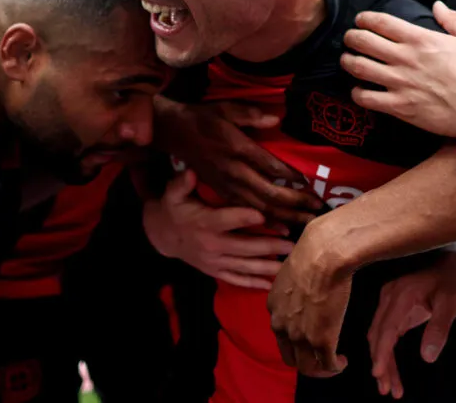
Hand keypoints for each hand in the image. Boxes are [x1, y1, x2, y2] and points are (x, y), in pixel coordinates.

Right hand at [142, 170, 293, 289]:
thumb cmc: (174, 210)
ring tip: (290, 265)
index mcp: (204, 222)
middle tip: (292, 244)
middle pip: (244, 247)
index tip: (263, 216)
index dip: (244, 217)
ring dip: (268, 266)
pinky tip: (272, 284)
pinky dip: (254, 283)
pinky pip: (237, 279)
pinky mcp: (216, 271)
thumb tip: (190, 172)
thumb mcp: (173, 193)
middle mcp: (212, 244)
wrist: (163, 236)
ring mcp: (215, 261)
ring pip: (245, 266)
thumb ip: (182, 183)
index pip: (227, 220)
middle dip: (269, 246)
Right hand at [153, 99, 324, 224]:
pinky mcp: (221, 194)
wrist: (173, 134)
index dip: (291, 176)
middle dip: (294, 204)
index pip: (269, 166)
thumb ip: (250, 114)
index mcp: (236, 151)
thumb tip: (276, 118)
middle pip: (268, 194)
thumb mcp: (224, 108)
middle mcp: (233, 174)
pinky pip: (245, 214)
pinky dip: (264, 224)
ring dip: (283, 219)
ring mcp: (226, 187)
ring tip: (305, 225)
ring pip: (258, 209)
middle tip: (317, 211)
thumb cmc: (203, 119)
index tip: (310, 184)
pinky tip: (279, 233)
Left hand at [268, 215, 352, 377]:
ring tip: (334, 362)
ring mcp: (300, 336)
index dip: (295, 339)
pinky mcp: (320, 341)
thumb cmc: (313, 254)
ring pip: (307, 367)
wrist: (325, 254)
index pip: (280, 334)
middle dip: (305, 359)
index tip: (309, 336)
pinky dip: (335, 366)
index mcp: (274, 307)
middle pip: (290, 356)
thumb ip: (295, 287)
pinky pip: (327, 365)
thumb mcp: (293, 272)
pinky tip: (342, 360)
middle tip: (320, 356)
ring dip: (321, 369)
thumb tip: (305, 287)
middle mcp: (281, 325)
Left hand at [343, 2, 455, 137]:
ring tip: (348, 61)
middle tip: (349, 39)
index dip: (364, 18)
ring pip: (358, 68)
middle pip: (362, 41)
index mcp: (421, 39)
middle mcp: (405, 58)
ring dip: (348, 62)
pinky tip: (359, 90)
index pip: (381, 22)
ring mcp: (400, 83)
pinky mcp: (400, 107)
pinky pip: (366, 98)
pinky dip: (357, 93)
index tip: (360, 20)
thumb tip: (438, 5)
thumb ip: (452, 19)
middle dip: (350, 37)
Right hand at [367, 252, 455, 398]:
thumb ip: (439, 329)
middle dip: (381, 364)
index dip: (381, 353)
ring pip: (378, 337)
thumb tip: (427, 357)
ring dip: (383, 361)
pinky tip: (391, 370)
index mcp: (401, 295)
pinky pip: (385, 333)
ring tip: (390, 388)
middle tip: (388, 390)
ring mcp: (388, 302)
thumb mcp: (451, 304)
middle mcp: (389, 297)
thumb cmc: (451, 281)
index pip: (386, 329)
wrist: (450, 262)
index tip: (378, 373)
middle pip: (378, 336)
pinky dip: (386, 352)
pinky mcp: (392, 308)